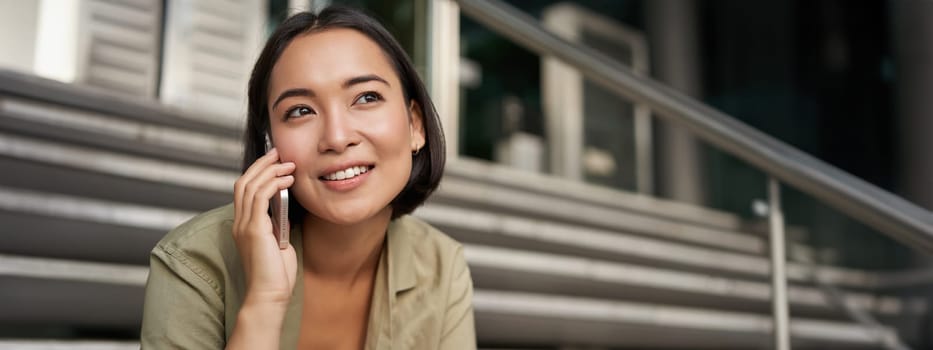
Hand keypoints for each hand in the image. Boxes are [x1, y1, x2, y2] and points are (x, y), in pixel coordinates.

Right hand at [232, 148, 297, 308]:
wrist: (270, 294)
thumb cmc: (277, 273)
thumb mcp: (278, 241)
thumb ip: (277, 224)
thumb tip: (285, 208)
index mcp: (243, 225)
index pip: (244, 190)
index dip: (257, 171)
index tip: (275, 160)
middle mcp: (239, 222)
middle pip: (244, 182)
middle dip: (262, 164)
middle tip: (279, 153)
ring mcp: (244, 225)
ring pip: (250, 185)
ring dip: (270, 171)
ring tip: (289, 164)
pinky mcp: (253, 230)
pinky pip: (259, 197)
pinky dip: (273, 184)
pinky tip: (288, 180)